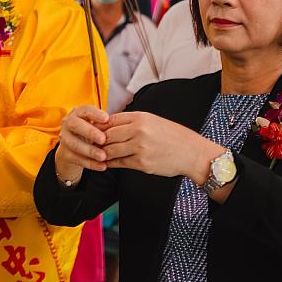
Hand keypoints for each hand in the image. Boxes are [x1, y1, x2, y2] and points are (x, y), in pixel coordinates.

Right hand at [55, 105, 110, 183]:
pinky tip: (102, 166)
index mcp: (78, 114)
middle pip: (76, 125)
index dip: (95, 114)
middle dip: (90, 132)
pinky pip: (77, 159)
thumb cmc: (90, 132)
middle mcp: (68, 124)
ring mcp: (65, 139)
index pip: (85, 110)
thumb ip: (104, 124)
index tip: (107, 119)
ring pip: (75, 144)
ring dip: (90, 150)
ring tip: (104, 156)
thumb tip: (118, 126)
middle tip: (103, 139)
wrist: (75, 149)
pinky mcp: (66, 154)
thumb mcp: (96, 125)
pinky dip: (90, 163)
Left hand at [102, 111, 222, 182]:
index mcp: (141, 117)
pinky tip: (106, 163)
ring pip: (110, 150)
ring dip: (102, 153)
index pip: (111, 119)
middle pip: (107, 135)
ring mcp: (140, 148)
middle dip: (97, 140)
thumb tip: (110, 124)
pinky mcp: (142, 163)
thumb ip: (132, 121)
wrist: (192, 153)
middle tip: (89, 144)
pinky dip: (110, 163)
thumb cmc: (173, 136)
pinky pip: (119, 163)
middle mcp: (139, 131)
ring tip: (96, 154)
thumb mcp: (153, 121)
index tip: (92, 130)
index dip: (99, 126)